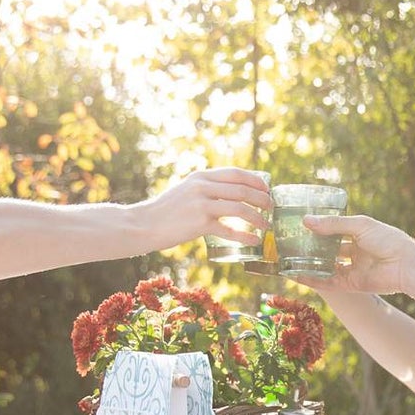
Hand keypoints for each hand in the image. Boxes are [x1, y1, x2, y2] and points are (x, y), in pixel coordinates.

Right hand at [140, 168, 271, 248]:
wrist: (144, 224)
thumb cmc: (166, 211)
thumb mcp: (186, 190)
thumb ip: (206, 188)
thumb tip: (231, 194)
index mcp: (201, 176)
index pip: (236, 173)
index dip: (256, 181)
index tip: (267, 189)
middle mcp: (203, 187)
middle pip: (242, 189)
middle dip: (262, 199)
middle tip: (271, 208)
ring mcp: (202, 204)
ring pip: (240, 208)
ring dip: (258, 217)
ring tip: (266, 225)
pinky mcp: (200, 224)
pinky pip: (230, 230)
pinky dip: (245, 235)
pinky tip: (254, 240)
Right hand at [302, 214, 414, 295]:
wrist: (405, 265)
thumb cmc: (388, 240)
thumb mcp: (359, 225)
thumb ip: (332, 225)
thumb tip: (306, 220)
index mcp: (359, 234)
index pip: (335, 231)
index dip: (319, 229)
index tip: (301, 226)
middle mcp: (355, 252)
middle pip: (329, 250)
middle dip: (312, 248)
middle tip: (291, 244)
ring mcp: (353, 269)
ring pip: (326, 267)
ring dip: (309, 264)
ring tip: (288, 260)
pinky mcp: (351, 284)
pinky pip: (328, 283)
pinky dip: (312, 280)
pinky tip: (296, 275)